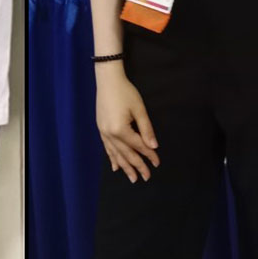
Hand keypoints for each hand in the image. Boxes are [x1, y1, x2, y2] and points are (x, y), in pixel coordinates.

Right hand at [95, 63, 159, 182]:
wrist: (107, 80)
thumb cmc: (125, 92)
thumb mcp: (139, 109)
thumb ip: (146, 129)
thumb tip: (153, 146)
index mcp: (120, 130)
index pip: (138, 146)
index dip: (149, 155)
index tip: (157, 163)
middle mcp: (110, 134)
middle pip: (126, 154)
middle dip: (137, 166)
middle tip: (146, 177)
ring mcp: (103, 132)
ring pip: (115, 154)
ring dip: (124, 167)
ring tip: (132, 178)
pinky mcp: (101, 129)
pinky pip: (107, 148)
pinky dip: (112, 158)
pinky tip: (115, 167)